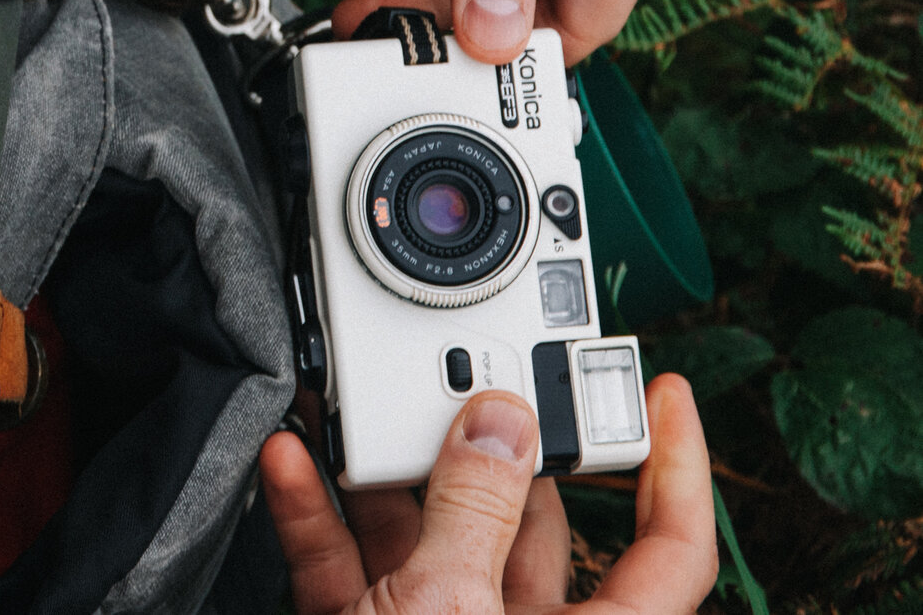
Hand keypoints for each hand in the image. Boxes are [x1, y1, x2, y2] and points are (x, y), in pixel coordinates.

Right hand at [261, 380, 715, 614]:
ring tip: (352, 410)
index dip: (677, 467)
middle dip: (481, 447)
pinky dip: (320, 518)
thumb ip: (473, 508)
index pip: (668, 549)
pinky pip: (353, 571)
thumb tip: (501, 423)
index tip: (659, 392)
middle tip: (461, 379)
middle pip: (526, 524)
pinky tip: (293, 467)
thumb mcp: (447, 608)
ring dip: (382, 473)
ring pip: (428, 538)